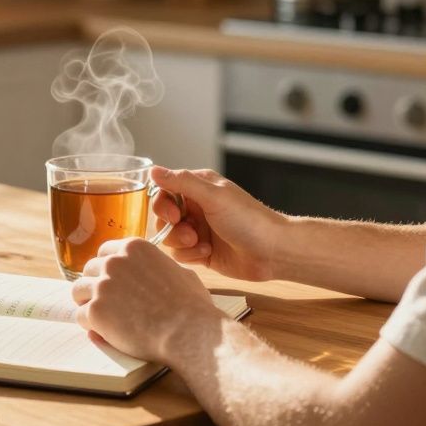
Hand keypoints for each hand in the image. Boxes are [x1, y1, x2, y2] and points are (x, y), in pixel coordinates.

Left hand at [71, 238, 222, 364]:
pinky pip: (80, 316)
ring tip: (101, 318)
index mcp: (134, 248)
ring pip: (78, 291)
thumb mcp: (180, 273)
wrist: (187, 331)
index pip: (105, 252)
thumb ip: (162, 268)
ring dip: (87, 303)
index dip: (106, 269)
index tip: (110, 281)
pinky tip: (103, 331)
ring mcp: (102, 285)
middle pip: (89, 270)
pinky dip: (89, 325)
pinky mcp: (95, 311)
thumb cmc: (191, 306)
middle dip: (95, 286)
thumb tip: (163, 272)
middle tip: (106, 303)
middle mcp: (114, 261)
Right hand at [151, 166, 287, 281]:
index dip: (163, 205)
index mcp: (199, 188)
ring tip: (200, 244)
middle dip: (172, 228)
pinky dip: (190, 256)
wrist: (272, 252)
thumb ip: (182, 182)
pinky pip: (180, 254)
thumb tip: (153, 170)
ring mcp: (199, 230)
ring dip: (181, 243)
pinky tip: (207, 254)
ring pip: (169, 237)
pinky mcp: (202, 252)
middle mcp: (197, 208)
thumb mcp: (213, 196)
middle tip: (189, 232)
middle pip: (163, 217)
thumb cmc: (248, 219)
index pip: (164, 191)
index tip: (173, 215)